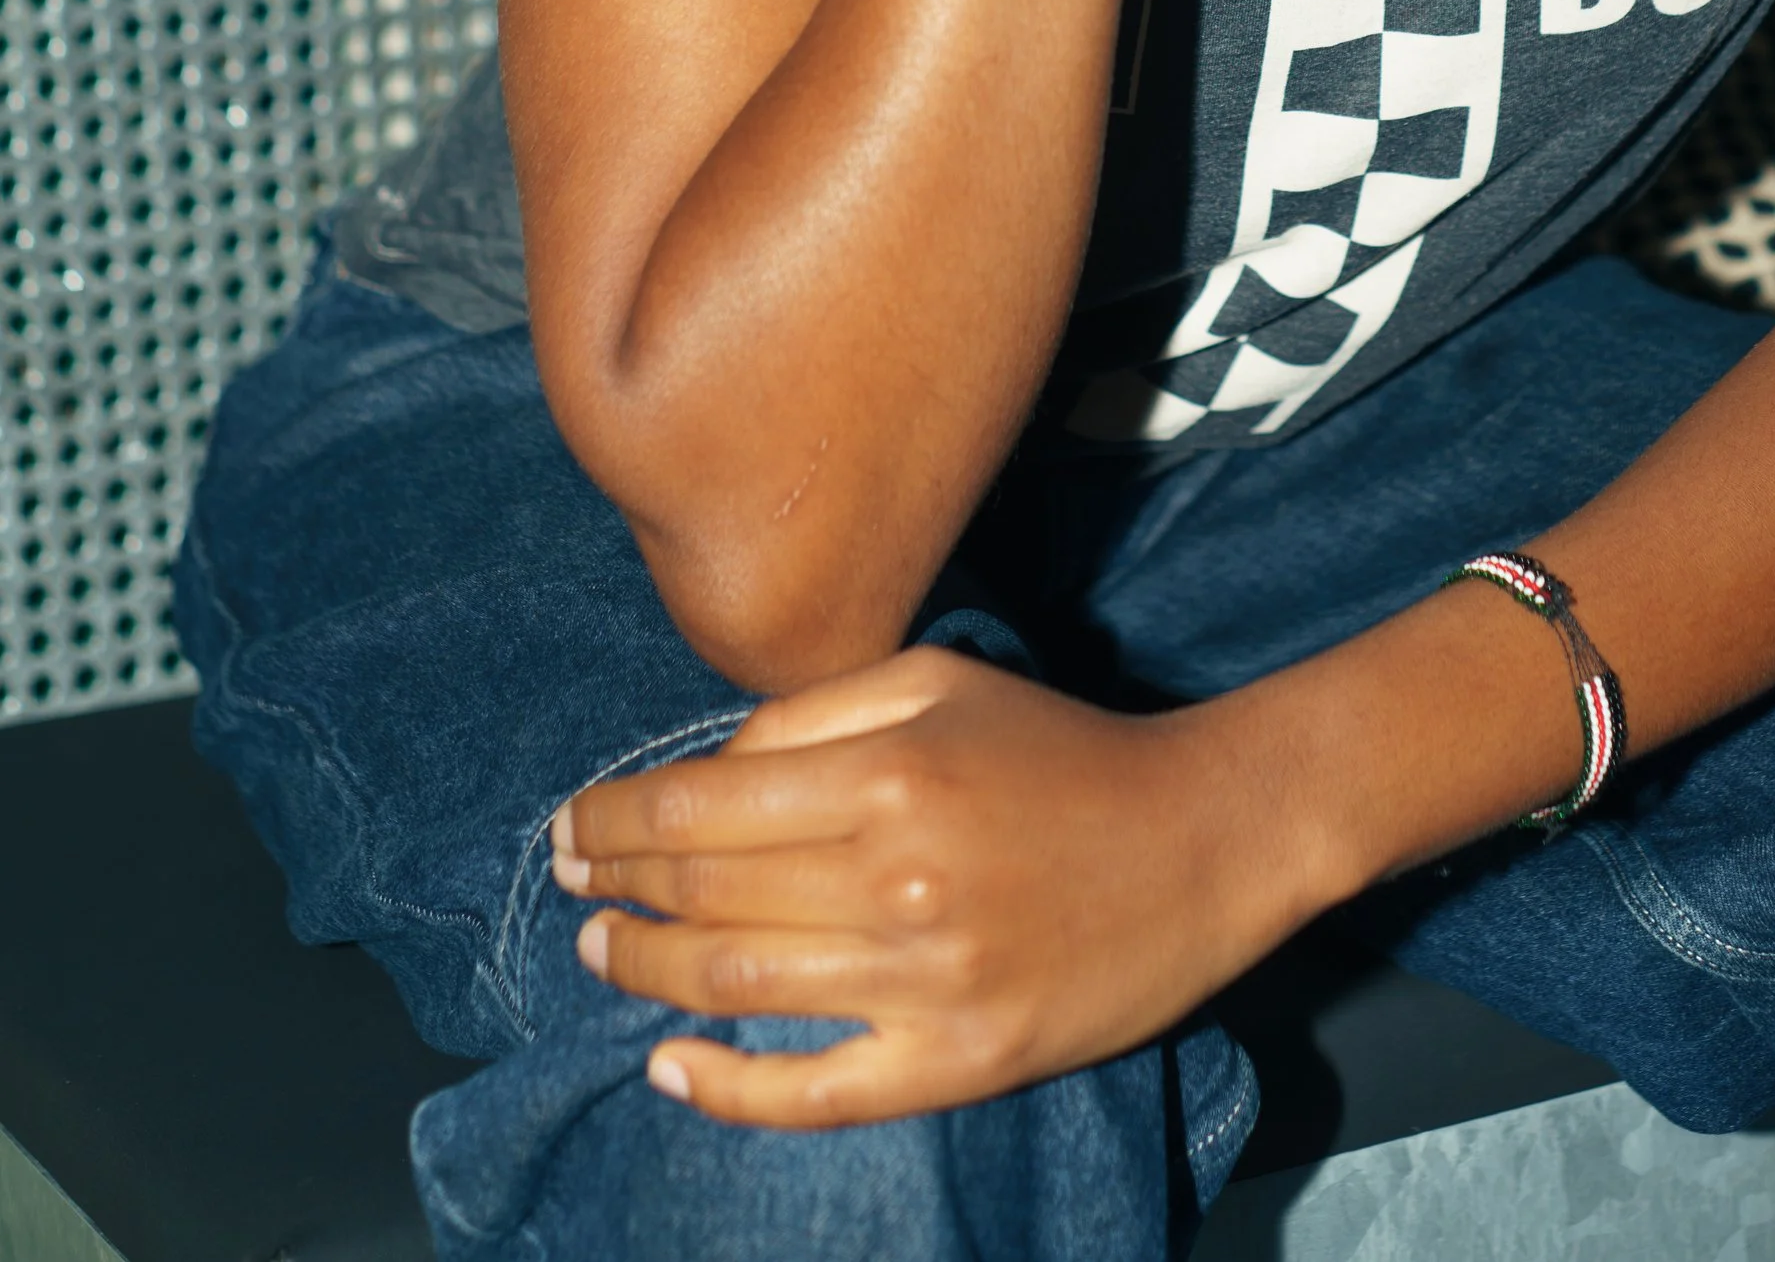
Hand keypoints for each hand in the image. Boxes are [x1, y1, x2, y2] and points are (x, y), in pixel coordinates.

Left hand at [552, 645, 1300, 1128]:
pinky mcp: (960, 1065)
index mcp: (890, 774)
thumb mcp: (942, 681)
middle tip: (569, 885)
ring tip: (602, 954)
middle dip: (615, 887)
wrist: (1202, 840)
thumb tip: (712, 772)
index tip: (571, 825)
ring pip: (739, 989)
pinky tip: (673, 1068)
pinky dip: (726, 1090)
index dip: (613, 819)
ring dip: (648, 975)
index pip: (700, 806)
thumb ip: (819, 716)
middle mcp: (897, 881)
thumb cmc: (1061, 749)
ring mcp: (927, 984)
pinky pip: (814, 1095)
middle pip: (706, 894)